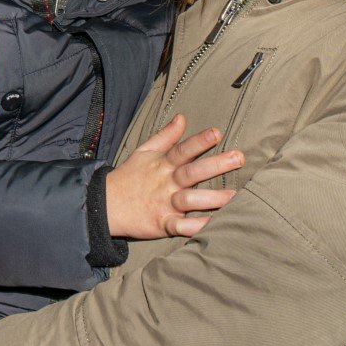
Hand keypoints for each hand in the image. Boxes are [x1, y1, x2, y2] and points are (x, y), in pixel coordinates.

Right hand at [105, 114, 242, 239]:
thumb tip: (182, 118)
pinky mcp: (162, 224)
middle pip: (192, 172)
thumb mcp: (144, 152)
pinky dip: (196, 228)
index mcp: (162, 164)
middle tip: (239, 158)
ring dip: (213, 198)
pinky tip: (214, 226)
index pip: (182, 150)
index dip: (199, 141)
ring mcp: (164, 204)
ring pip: (190, 200)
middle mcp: (166, 183)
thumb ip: (165, 136)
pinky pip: (181, 228)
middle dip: (216, 165)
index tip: (217, 132)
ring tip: (235, 196)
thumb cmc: (129, 177)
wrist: (105, 205)